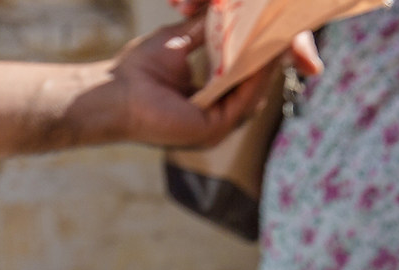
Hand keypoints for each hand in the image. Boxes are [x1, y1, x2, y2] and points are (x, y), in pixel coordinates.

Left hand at [67, 18, 319, 149]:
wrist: (112, 93)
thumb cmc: (137, 71)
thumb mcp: (177, 42)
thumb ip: (202, 33)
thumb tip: (225, 12)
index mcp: (210, 102)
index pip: (244, 80)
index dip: (260, 60)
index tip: (272, 36)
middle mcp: (219, 117)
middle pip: (255, 87)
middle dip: (270, 61)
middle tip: (286, 35)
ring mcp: (219, 126)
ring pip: (253, 93)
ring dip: (267, 67)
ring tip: (280, 40)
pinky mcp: (214, 128)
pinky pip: (242, 99)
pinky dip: (254, 77)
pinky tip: (262, 55)